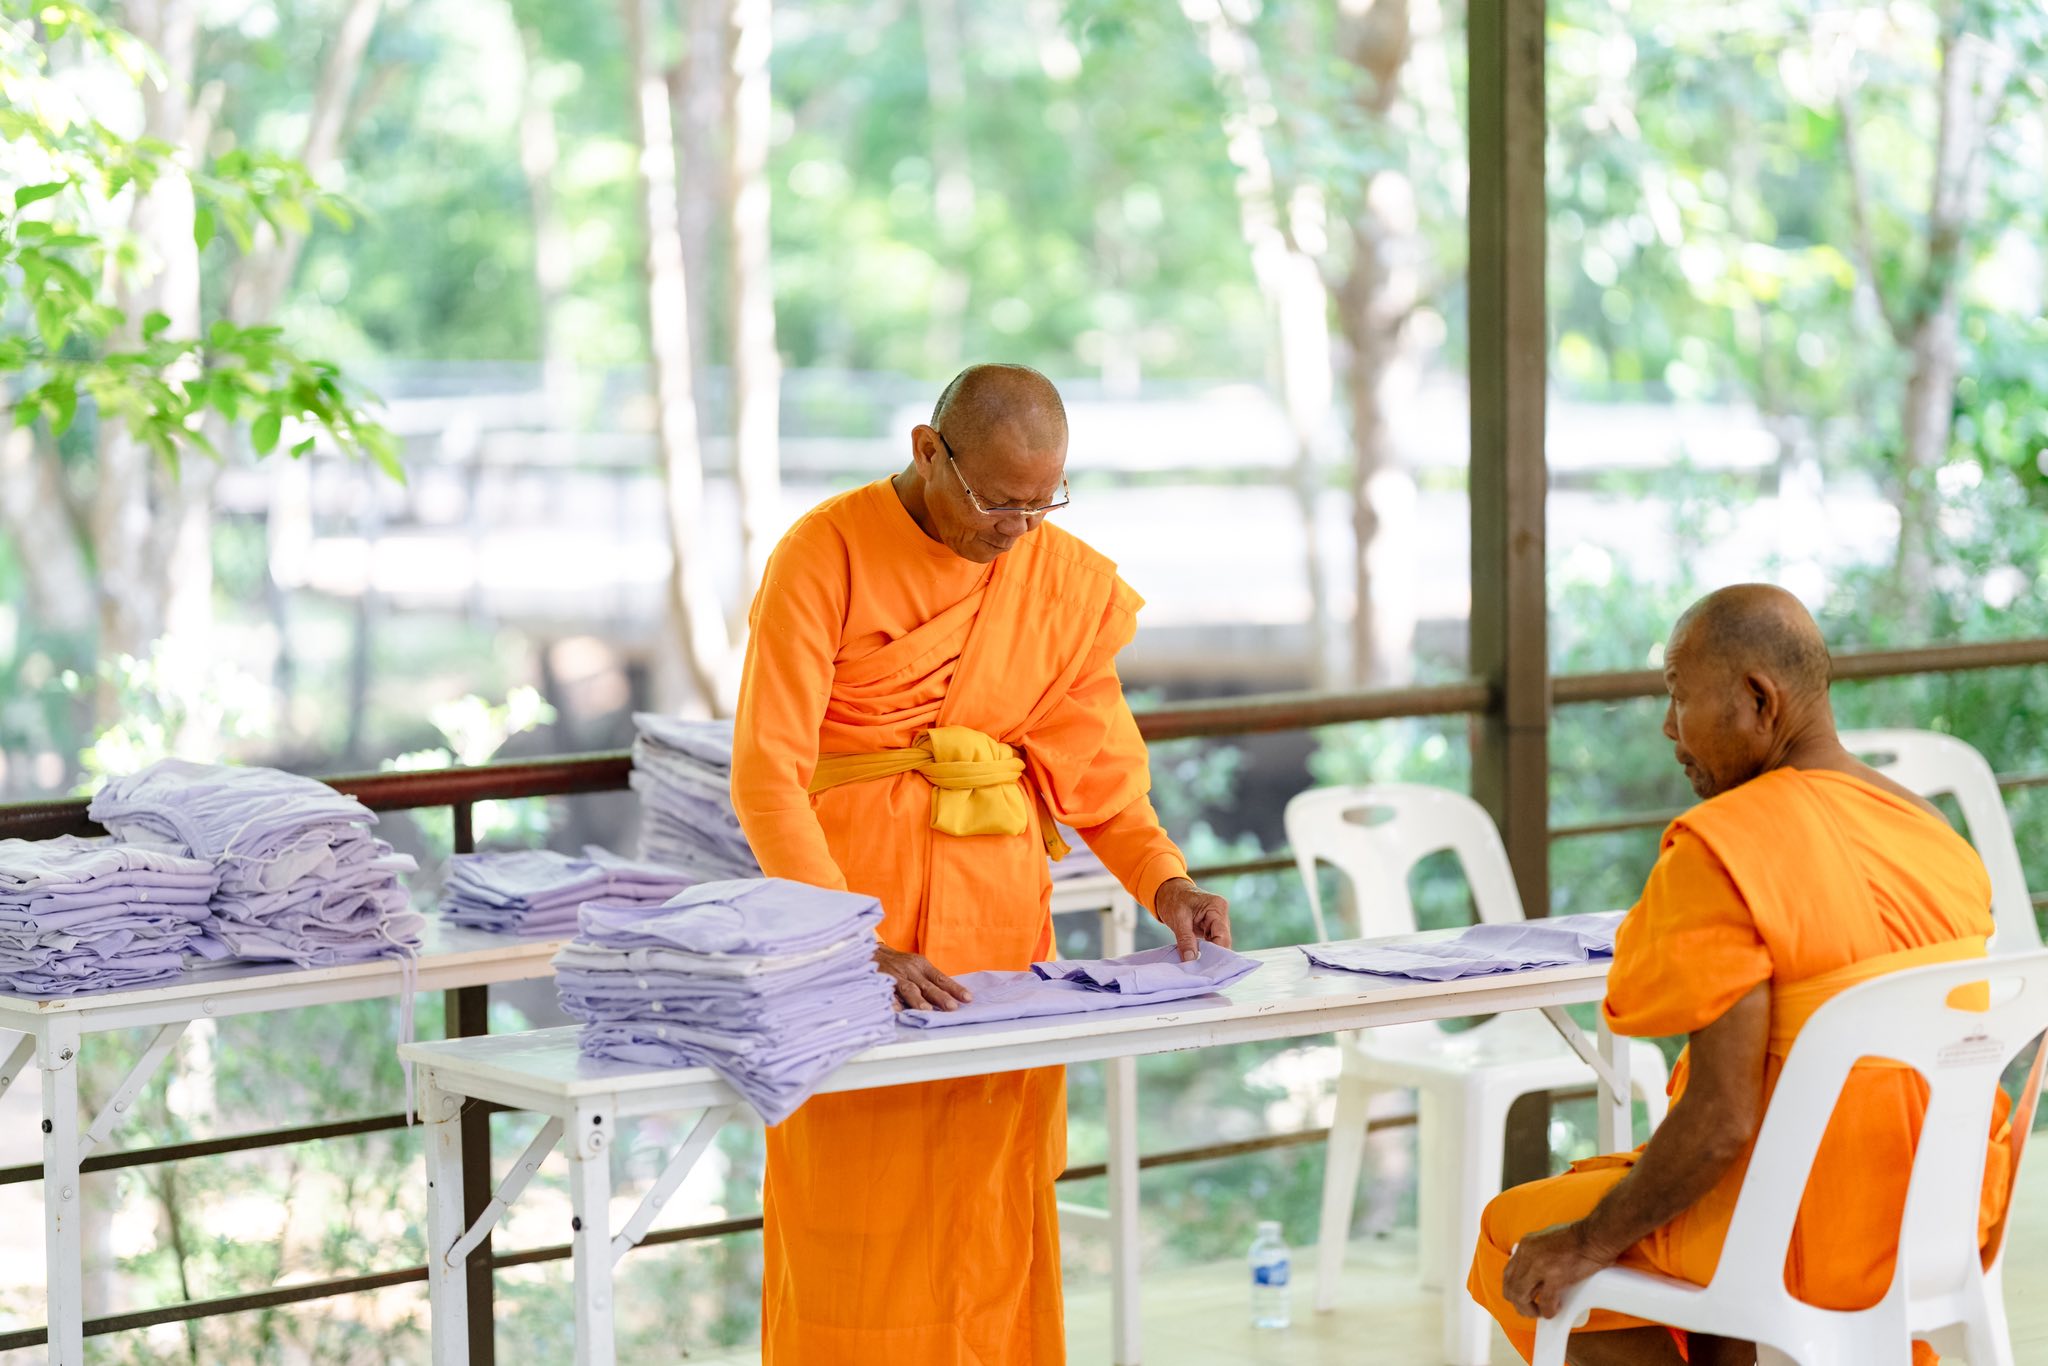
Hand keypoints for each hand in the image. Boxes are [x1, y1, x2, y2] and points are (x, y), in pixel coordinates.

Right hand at [875, 945, 972, 1011]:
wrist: (871, 953)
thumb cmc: (899, 964)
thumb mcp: (916, 966)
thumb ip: (929, 980)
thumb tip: (950, 997)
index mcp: (922, 966)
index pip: (941, 978)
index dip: (954, 989)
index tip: (967, 999)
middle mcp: (910, 970)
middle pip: (928, 985)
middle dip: (940, 997)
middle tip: (951, 1007)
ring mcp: (895, 976)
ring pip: (908, 989)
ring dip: (917, 1000)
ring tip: (926, 1010)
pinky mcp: (880, 982)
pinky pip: (886, 993)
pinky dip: (891, 1001)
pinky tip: (897, 1010)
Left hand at [1152, 877, 1231, 961]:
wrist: (1168, 891)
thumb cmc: (1173, 899)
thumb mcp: (1177, 919)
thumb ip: (1185, 940)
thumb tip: (1190, 959)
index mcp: (1217, 907)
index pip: (1222, 935)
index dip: (1216, 953)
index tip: (1207, 967)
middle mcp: (1221, 914)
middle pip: (1223, 941)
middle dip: (1213, 956)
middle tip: (1202, 971)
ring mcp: (1217, 921)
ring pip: (1218, 944)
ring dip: (1209, 955)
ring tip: (1200, 968)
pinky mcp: (1211, 928)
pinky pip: (1212, 942)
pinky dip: (1206, 951)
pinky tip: (1199, 960)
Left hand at [1501, 1221, 1616, 1321]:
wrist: (1594, 1236)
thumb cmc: (1578, 1237)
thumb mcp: (1546, 1238)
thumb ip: (1536, 1253)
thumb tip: (1533, 1270)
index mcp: (1525, 1245)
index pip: (1507, 1273)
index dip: (1513, 1290)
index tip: (1522, 1297)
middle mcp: (1528, 1255)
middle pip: (1511, 1288)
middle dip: (1519, 1304)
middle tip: (1531, 1309)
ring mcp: (1540, 1266)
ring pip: (1521, 1297)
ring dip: (1530, 1310)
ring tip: (1541, 1312)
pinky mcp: (1555, 1277)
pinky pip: (1545, 1302)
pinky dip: (1548, 1311)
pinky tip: (1554, 1310)